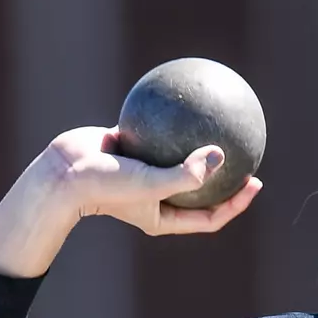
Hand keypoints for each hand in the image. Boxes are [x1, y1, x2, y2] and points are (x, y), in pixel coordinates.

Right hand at [42, 125, 260, 236]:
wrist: (64, 170)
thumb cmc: (107, 185)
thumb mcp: (152, 184)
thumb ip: (187, 174)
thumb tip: (221, 155)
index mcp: (163, 215)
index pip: (209, 216)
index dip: (234, 204)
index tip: (254, 184)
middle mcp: (156, 197)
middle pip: (199, 190)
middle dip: (224, 178)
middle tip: (247, 158)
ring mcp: (144, 173)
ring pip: (178, 159)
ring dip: (197, 147)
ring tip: (221, 126)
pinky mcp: (132, 150)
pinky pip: (158, 135)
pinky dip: (171, 123)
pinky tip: (186, 102)